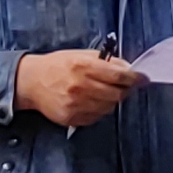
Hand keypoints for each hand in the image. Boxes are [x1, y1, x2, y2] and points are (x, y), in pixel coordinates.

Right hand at [14, 49, 143, 129]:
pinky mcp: (72, 118)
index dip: (134, 78)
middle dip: (125, 89)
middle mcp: (80, 86)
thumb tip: (127, 67)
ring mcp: (75, 104)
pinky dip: (100, 109)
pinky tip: (92, 101)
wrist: (31, 82)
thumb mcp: (79, 55)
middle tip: (125, 85)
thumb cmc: (55, 66)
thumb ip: (104, 61)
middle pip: (117, 93)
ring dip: (112, 99)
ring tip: (103, 91)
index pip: (118, 74)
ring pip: (109, 107)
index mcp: (82, 66)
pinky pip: (97, 117)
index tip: (142, 78)